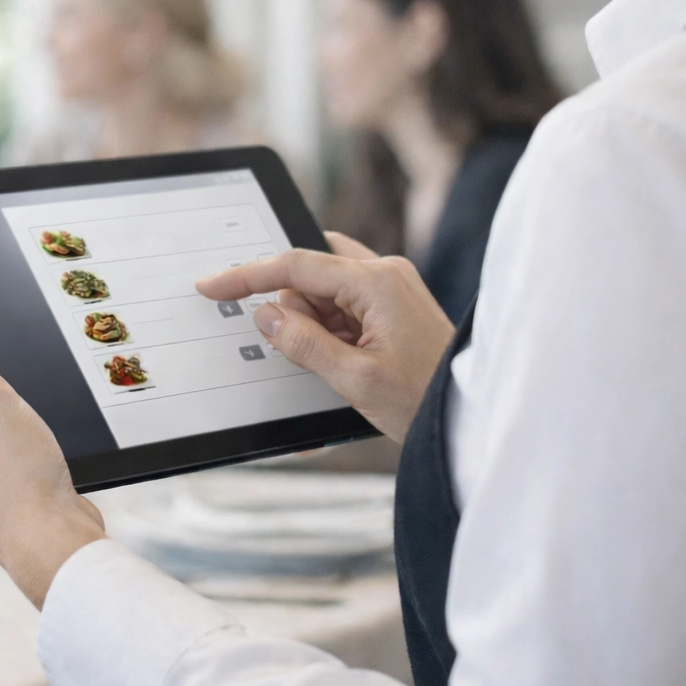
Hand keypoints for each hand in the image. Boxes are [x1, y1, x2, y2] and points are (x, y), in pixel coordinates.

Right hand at [196, 231, 455, 441]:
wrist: (472, 419)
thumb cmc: (424, 400)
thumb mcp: (353, 379)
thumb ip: (303, 342)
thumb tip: (266, 316)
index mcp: (376, 282)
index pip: (296, 266)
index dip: (248, 276)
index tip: (213, 287)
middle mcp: (386, 274)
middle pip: (311, 275)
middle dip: (294, 310)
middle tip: (304, 352)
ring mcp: (392, 288)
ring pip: (326, 293)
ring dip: (316, 327)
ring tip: (340, 368)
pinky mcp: (395, 307)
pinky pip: (345, 309)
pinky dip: (332, 333)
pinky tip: (344, 365)